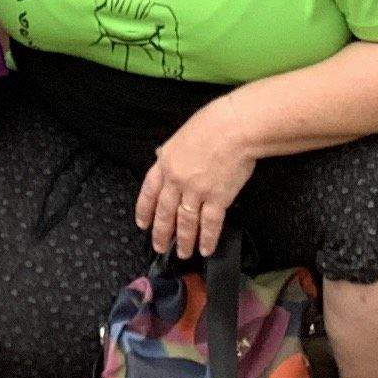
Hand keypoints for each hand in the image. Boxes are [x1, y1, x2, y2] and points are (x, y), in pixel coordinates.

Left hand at [136, 103, 259, 257]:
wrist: (235, 127)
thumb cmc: (212, 124)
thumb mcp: (180, 135)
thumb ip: (170, 151)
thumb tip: (161, 155)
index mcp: (165, 162)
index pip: (149, 191)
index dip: (144, 210)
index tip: (142, 224)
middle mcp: (177, 180)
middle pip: (165, 212)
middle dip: (161, 232)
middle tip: (160, 247)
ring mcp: (196, 191)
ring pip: (185, 222)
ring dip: (184, 240)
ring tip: (183, 253)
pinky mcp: (217, 198)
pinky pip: (210, 224)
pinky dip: (207, 239)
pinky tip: (205, 249)